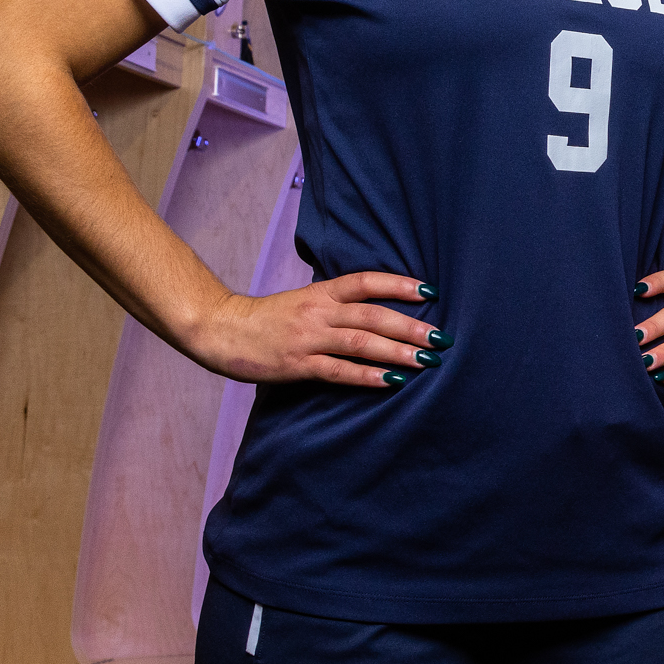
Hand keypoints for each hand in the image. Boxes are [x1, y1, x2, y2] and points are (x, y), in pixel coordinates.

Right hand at [179, 271, 438, 386]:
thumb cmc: (268, 318)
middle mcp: (318, 312)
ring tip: (428, 360)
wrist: (221, 330)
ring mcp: (308, 338)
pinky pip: (340, 371)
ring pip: (361, 343)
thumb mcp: (305, 301)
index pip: (366, 282)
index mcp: (321, 292)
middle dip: (410, 326)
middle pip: (372, 315)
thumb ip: (337, 304)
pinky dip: (369, 376)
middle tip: (442, 337)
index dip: (399, 284)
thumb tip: (379, 309)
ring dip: (398, 351)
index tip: (430, 290)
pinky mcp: (298, 365)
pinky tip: (393, 381)